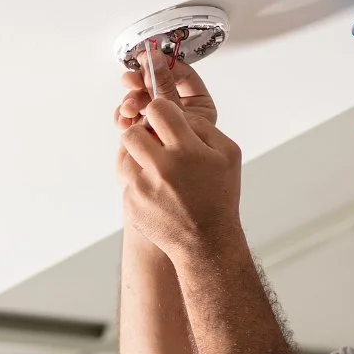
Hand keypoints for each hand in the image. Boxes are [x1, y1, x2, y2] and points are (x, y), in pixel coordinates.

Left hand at [116, 44, 242, 261]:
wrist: (206, 244)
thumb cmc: (220, 197)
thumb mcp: (228, 155)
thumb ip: (204, 127)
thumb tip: (178, 115)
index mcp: (186, 151)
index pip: (157, 109)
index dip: (161, 112)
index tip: (165, 121)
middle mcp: (161, 168)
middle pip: (132, 132)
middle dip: (144, 135)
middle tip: (157, 145)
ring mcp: (142, 188)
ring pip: (125, 156)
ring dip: (139, 159)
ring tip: (158, 171)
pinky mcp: (131, 205)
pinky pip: (127, 182)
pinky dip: (140, 184)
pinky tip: (159, 194)